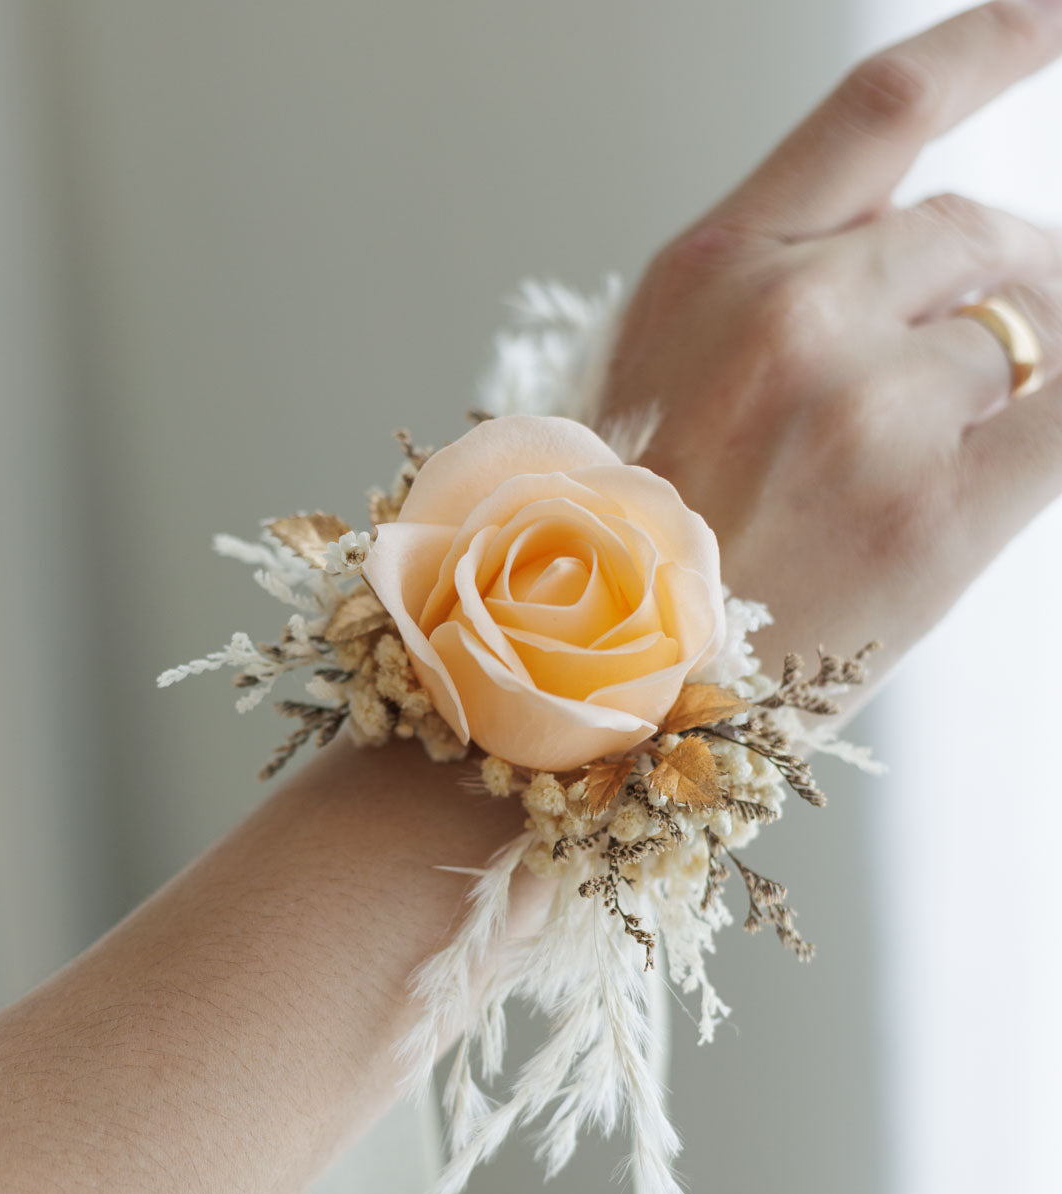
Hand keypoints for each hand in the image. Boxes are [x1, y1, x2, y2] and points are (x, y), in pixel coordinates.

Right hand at [598, 0, 1061, 687]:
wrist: (597, 704)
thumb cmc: (621, 555)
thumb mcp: (656, 383)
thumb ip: (770, 298)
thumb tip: (922, 258)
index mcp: (709, 269)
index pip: (880, 107)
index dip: (988, 42)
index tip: (1049, 12)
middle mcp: (786, 313)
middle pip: (971, 230)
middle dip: (1013, 275)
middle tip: (1015, 336)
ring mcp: (862, 408)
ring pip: (1017, 336)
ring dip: (1019, 379)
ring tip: (959, 451)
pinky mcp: (934, 511)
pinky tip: (1057, 422)